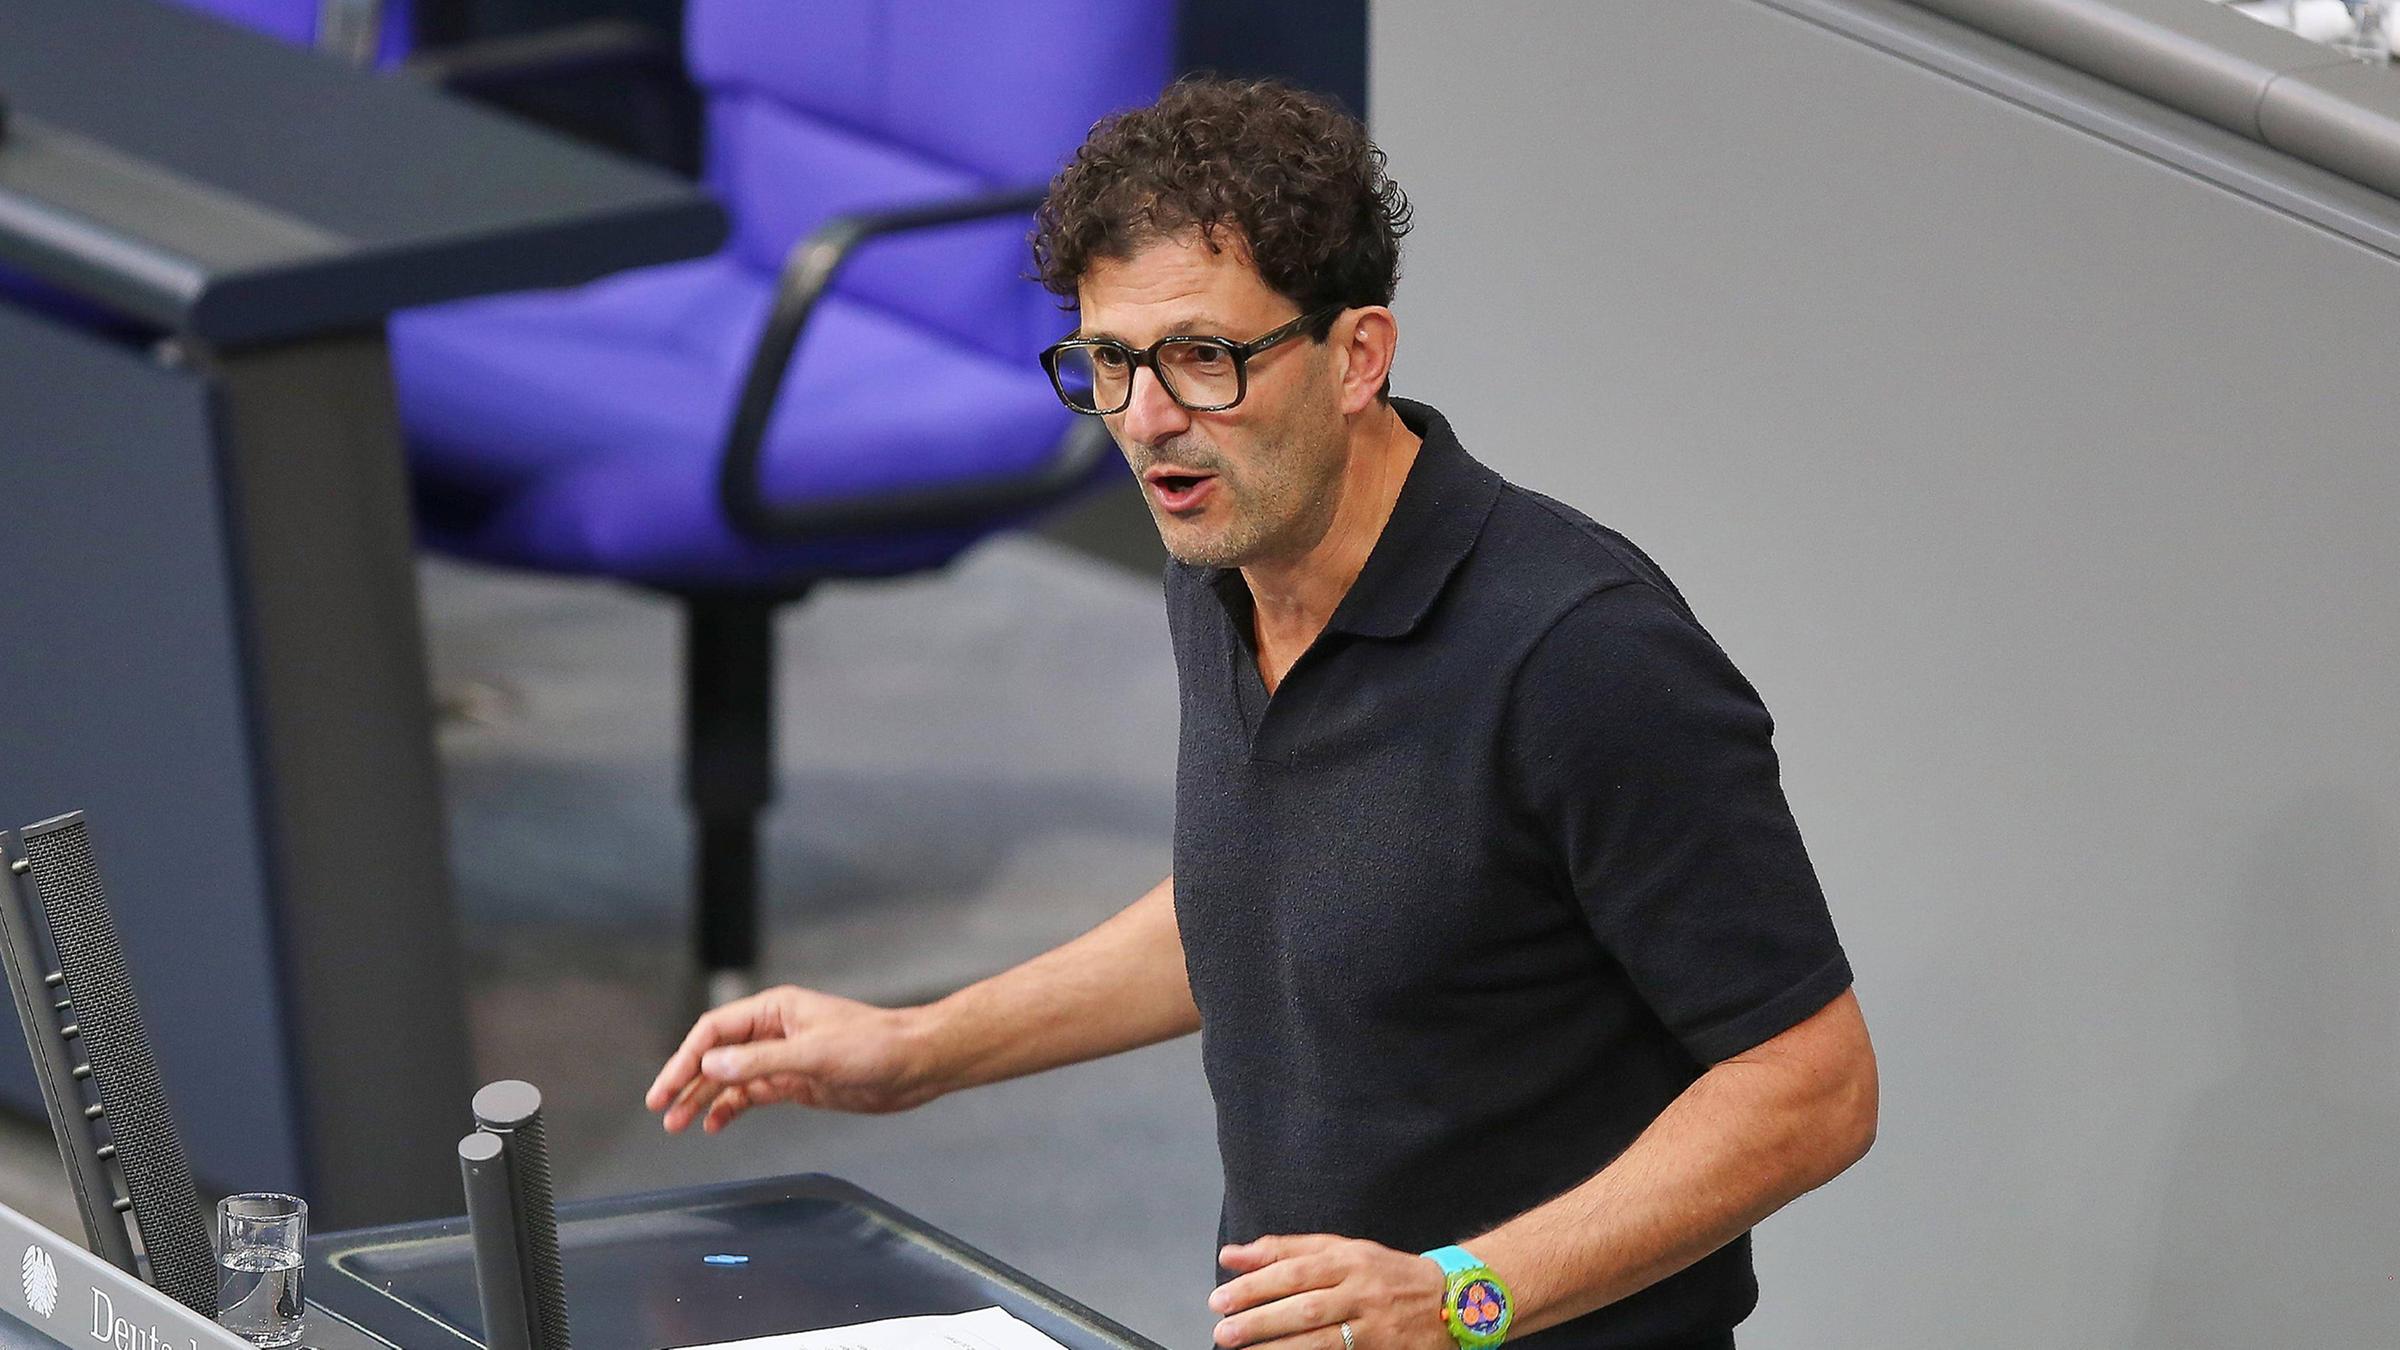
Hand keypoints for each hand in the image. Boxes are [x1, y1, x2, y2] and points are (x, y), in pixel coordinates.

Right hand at [644, 985, 944, 1132]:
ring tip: (678, 1125)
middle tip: (662, 1111)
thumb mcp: (814, 1054)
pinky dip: (730, 1109)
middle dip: (686, 1082)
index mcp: (775, 1009)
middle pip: (716, 1054)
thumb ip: (761, 1061)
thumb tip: (712, 1064)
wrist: (915, 1064)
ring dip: (704, 1099)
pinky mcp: (797, 1082)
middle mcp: (774, 1031)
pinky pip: (752, 1094)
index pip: (714, 1031)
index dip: (685, 1059)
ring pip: (730, 1077)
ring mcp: (784, 1058)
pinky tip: (714, 1124)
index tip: (666, 1088)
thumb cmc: (874, 1045)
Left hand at [1209, 1235, 1449, 1349]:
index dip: (1255, 1284)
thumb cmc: (1386, 1273)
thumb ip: (1286, 1251)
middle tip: (1223, 1331)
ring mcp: (1373, 1323)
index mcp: (1347, 1258)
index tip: (1221, 1298)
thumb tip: (1232, 1255)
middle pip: (1303, 1304)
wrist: (1451, 1299)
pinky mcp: (1381, 1349)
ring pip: (1319, 1337)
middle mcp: (1360, 1289)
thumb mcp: (1342, 1250)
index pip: (1293, 1269)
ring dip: (1277, 1346)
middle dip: (1259, 1319)